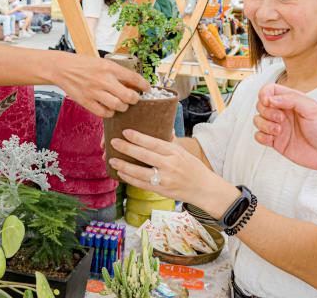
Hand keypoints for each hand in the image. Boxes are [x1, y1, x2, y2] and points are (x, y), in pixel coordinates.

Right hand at [52, 53, 147, 117]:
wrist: (62, 68)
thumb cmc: (84, 64)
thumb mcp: (102, 62)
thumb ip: (116, 72)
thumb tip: (133, 83)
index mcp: (109, 67)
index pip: (133, 77)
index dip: (144, 85)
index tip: (147, 89)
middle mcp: (103, 79)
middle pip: (128, 95)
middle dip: (134, 99)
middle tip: (134, 99)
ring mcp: (94, 92)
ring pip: (117, 106)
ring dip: (123, 107)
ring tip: (122, 105)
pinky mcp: (86, 101)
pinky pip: (104, 113)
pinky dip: (110, 113)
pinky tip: (109, 108)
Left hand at [109, 130, 236, 213]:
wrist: (204, 188)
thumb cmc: (192, 167)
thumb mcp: (183, 151)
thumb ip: (169, 142)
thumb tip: (163, 127)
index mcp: (174, 152)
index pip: (153, 142)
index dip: (138, 137)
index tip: (125, 132)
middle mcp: (169, 165)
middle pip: (144, 156)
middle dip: (126, 148)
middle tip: (113, 142)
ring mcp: (165, 179)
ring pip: (140, 172)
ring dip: (124, 165)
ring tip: (112, 159)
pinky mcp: (161, 190)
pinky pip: (142, 184)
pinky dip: (130, 179)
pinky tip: (121, 173)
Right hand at [254, 83, 316, 174]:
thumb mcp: (312, 108)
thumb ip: (291, 99)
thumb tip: (271, 99)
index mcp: (291, 101)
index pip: (270, 90)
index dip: (264, 94)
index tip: (268, 102)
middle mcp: (283, 112)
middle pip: (260, 105)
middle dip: (266, 112)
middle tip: (281, 119)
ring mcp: (279, 127)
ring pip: (257, 120)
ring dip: (264, 125)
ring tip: (279, 131)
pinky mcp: (276, 142)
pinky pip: (259, 136)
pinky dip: (262, 137)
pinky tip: (274, 139)